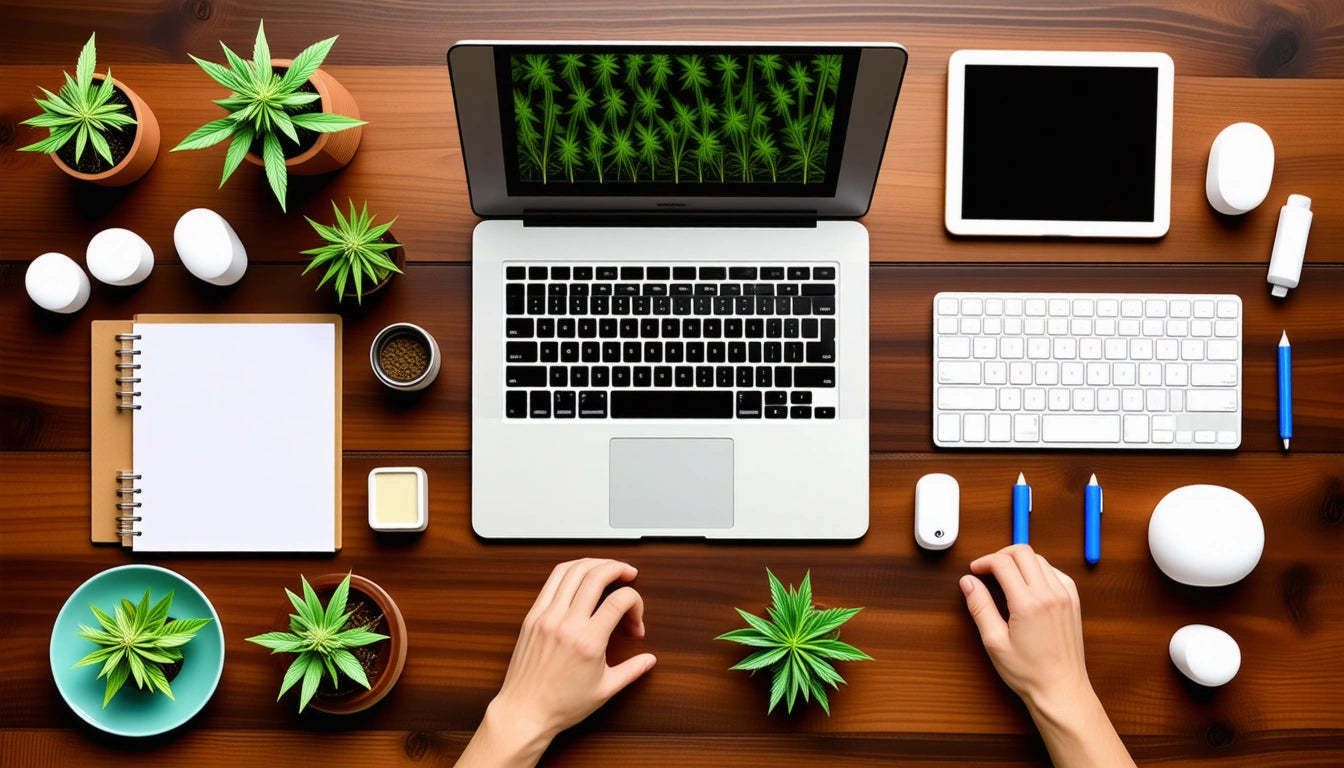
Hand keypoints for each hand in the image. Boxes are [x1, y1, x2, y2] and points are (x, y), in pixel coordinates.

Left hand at [491, 558, 656, 740]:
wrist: (524, 712)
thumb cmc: (561, 705)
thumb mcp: (604, 690)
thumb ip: (631, 670)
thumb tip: (650, 660)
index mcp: (587, 642)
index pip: (619, 600)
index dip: (636, 604)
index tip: (635, 622)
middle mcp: (566, 624)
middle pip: (596, 575)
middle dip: (617, 568)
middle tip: (629, 573)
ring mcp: (546, 617)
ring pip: (571, 571)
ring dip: (594, 563)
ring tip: (607, 568)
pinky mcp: (532, 616)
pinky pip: (552, 581)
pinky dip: (570, 570)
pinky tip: (580, 575)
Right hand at [959, 545, 1090, 712]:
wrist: (1061, 690)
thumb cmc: (1028, 672)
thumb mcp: (994, 642)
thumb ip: (980, 607)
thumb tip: (968, 582)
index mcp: (1028, 604)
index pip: (1003, 563)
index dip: (984, 562)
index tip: (975, 571)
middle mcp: (1050, 594)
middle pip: (1023, 552)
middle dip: (1001, 555)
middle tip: (988, 569)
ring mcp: (1065, 596)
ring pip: (1039, 559)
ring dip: (1019, 561)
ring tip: (1005, 577)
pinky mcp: (1073, 602)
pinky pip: (1055, 572)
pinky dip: (1038, 570)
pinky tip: (1028, 585)